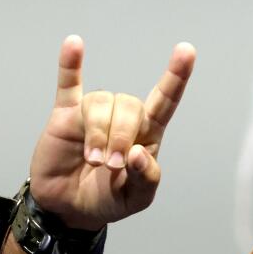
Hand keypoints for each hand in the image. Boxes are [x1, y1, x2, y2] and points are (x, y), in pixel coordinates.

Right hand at [27, 35, 195, 231]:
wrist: (69, 209)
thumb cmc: (107, 200)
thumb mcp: (136, 199)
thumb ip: (146, 178)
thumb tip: (137, 152)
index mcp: (146, 136)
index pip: (165, 102)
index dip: (176, 78)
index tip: (187, 51)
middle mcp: (122, 119)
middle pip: (129, 105)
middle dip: (121, 135)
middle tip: (111, 165)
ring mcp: (93, 115)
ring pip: (101, 102)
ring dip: (98, 132)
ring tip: (93, 159)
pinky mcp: (65, 116)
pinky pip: (68, 83)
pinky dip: (70, 65)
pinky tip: (74, 45)